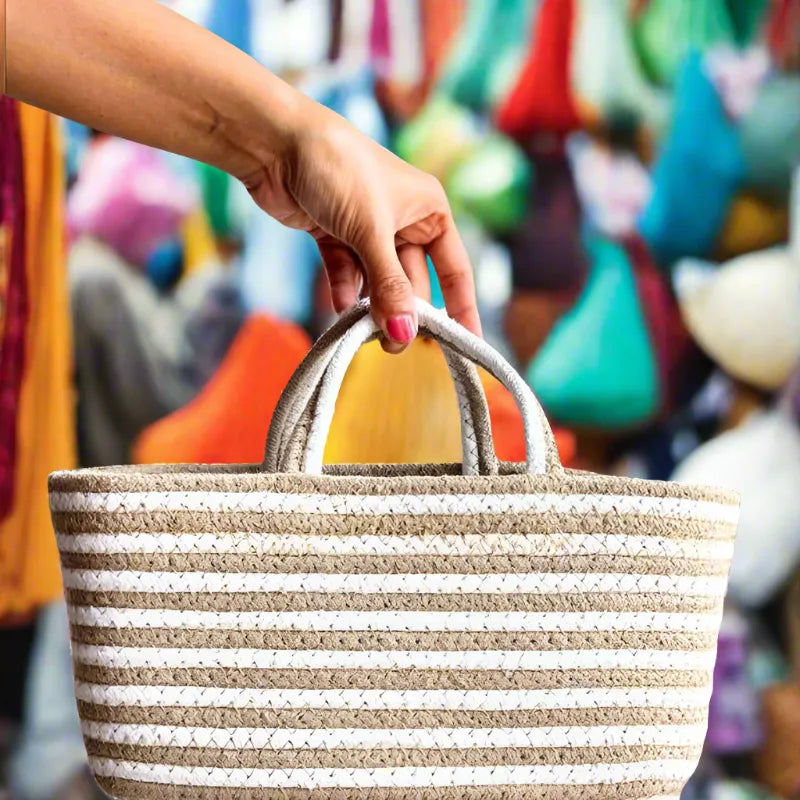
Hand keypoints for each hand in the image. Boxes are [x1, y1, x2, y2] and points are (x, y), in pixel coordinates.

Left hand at [242, 102, 480, 351]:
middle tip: (390, 345)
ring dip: (373, 307)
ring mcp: (368, 230)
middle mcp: (404, 220)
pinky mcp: (336, 235)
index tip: (468, 344)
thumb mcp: (371, 231)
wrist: (276, 142)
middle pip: (413, 283)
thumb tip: (405, 334)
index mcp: (430, 210)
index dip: (462, 308)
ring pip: (379, 283)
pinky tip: (341, 312)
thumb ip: (390, 286)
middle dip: (404, 312)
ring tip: (363, 333)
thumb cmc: (338, 169)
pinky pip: (348, 275)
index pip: (454, 269)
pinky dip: (345, 294)